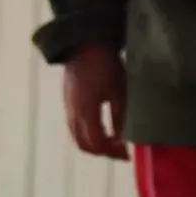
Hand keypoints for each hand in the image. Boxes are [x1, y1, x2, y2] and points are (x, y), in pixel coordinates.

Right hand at [63, 43, 127, 159]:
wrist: (84, 43)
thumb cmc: (105, 64)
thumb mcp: (119, 90)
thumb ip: (120, 116)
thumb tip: (124, 136)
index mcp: (86, 111)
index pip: (97, 143)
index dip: (112, 152)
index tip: (127, 153)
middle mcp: (73, 113)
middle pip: (84, 144)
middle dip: (103, 152)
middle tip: (120, 151)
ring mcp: (68, 107)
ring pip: (77, 136)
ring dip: (94, 144)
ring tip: (112, 142)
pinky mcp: (68, 100)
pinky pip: (74, 126)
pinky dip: (87, 134)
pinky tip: (102, 128)